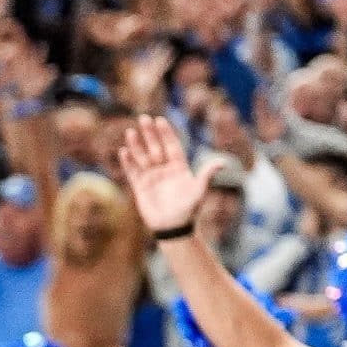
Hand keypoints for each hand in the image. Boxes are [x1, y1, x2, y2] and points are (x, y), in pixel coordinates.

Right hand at [118, 114, 221, 232]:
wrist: (174, 228)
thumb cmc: (189, 209)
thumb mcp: (200, 191)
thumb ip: (207, 175)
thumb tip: (223, 163)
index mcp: (179, 167)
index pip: (172, 146)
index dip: (166, 133)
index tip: (160, 120)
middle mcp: (164, 169)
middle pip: (155, 147)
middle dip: (149, 133)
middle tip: (143, 118)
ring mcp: (152, 177)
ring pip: (142, 157)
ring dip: (136, 145)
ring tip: (130, 132)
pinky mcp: (140, 187)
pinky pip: (133, 172)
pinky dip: (128, 162)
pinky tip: (123, 151)